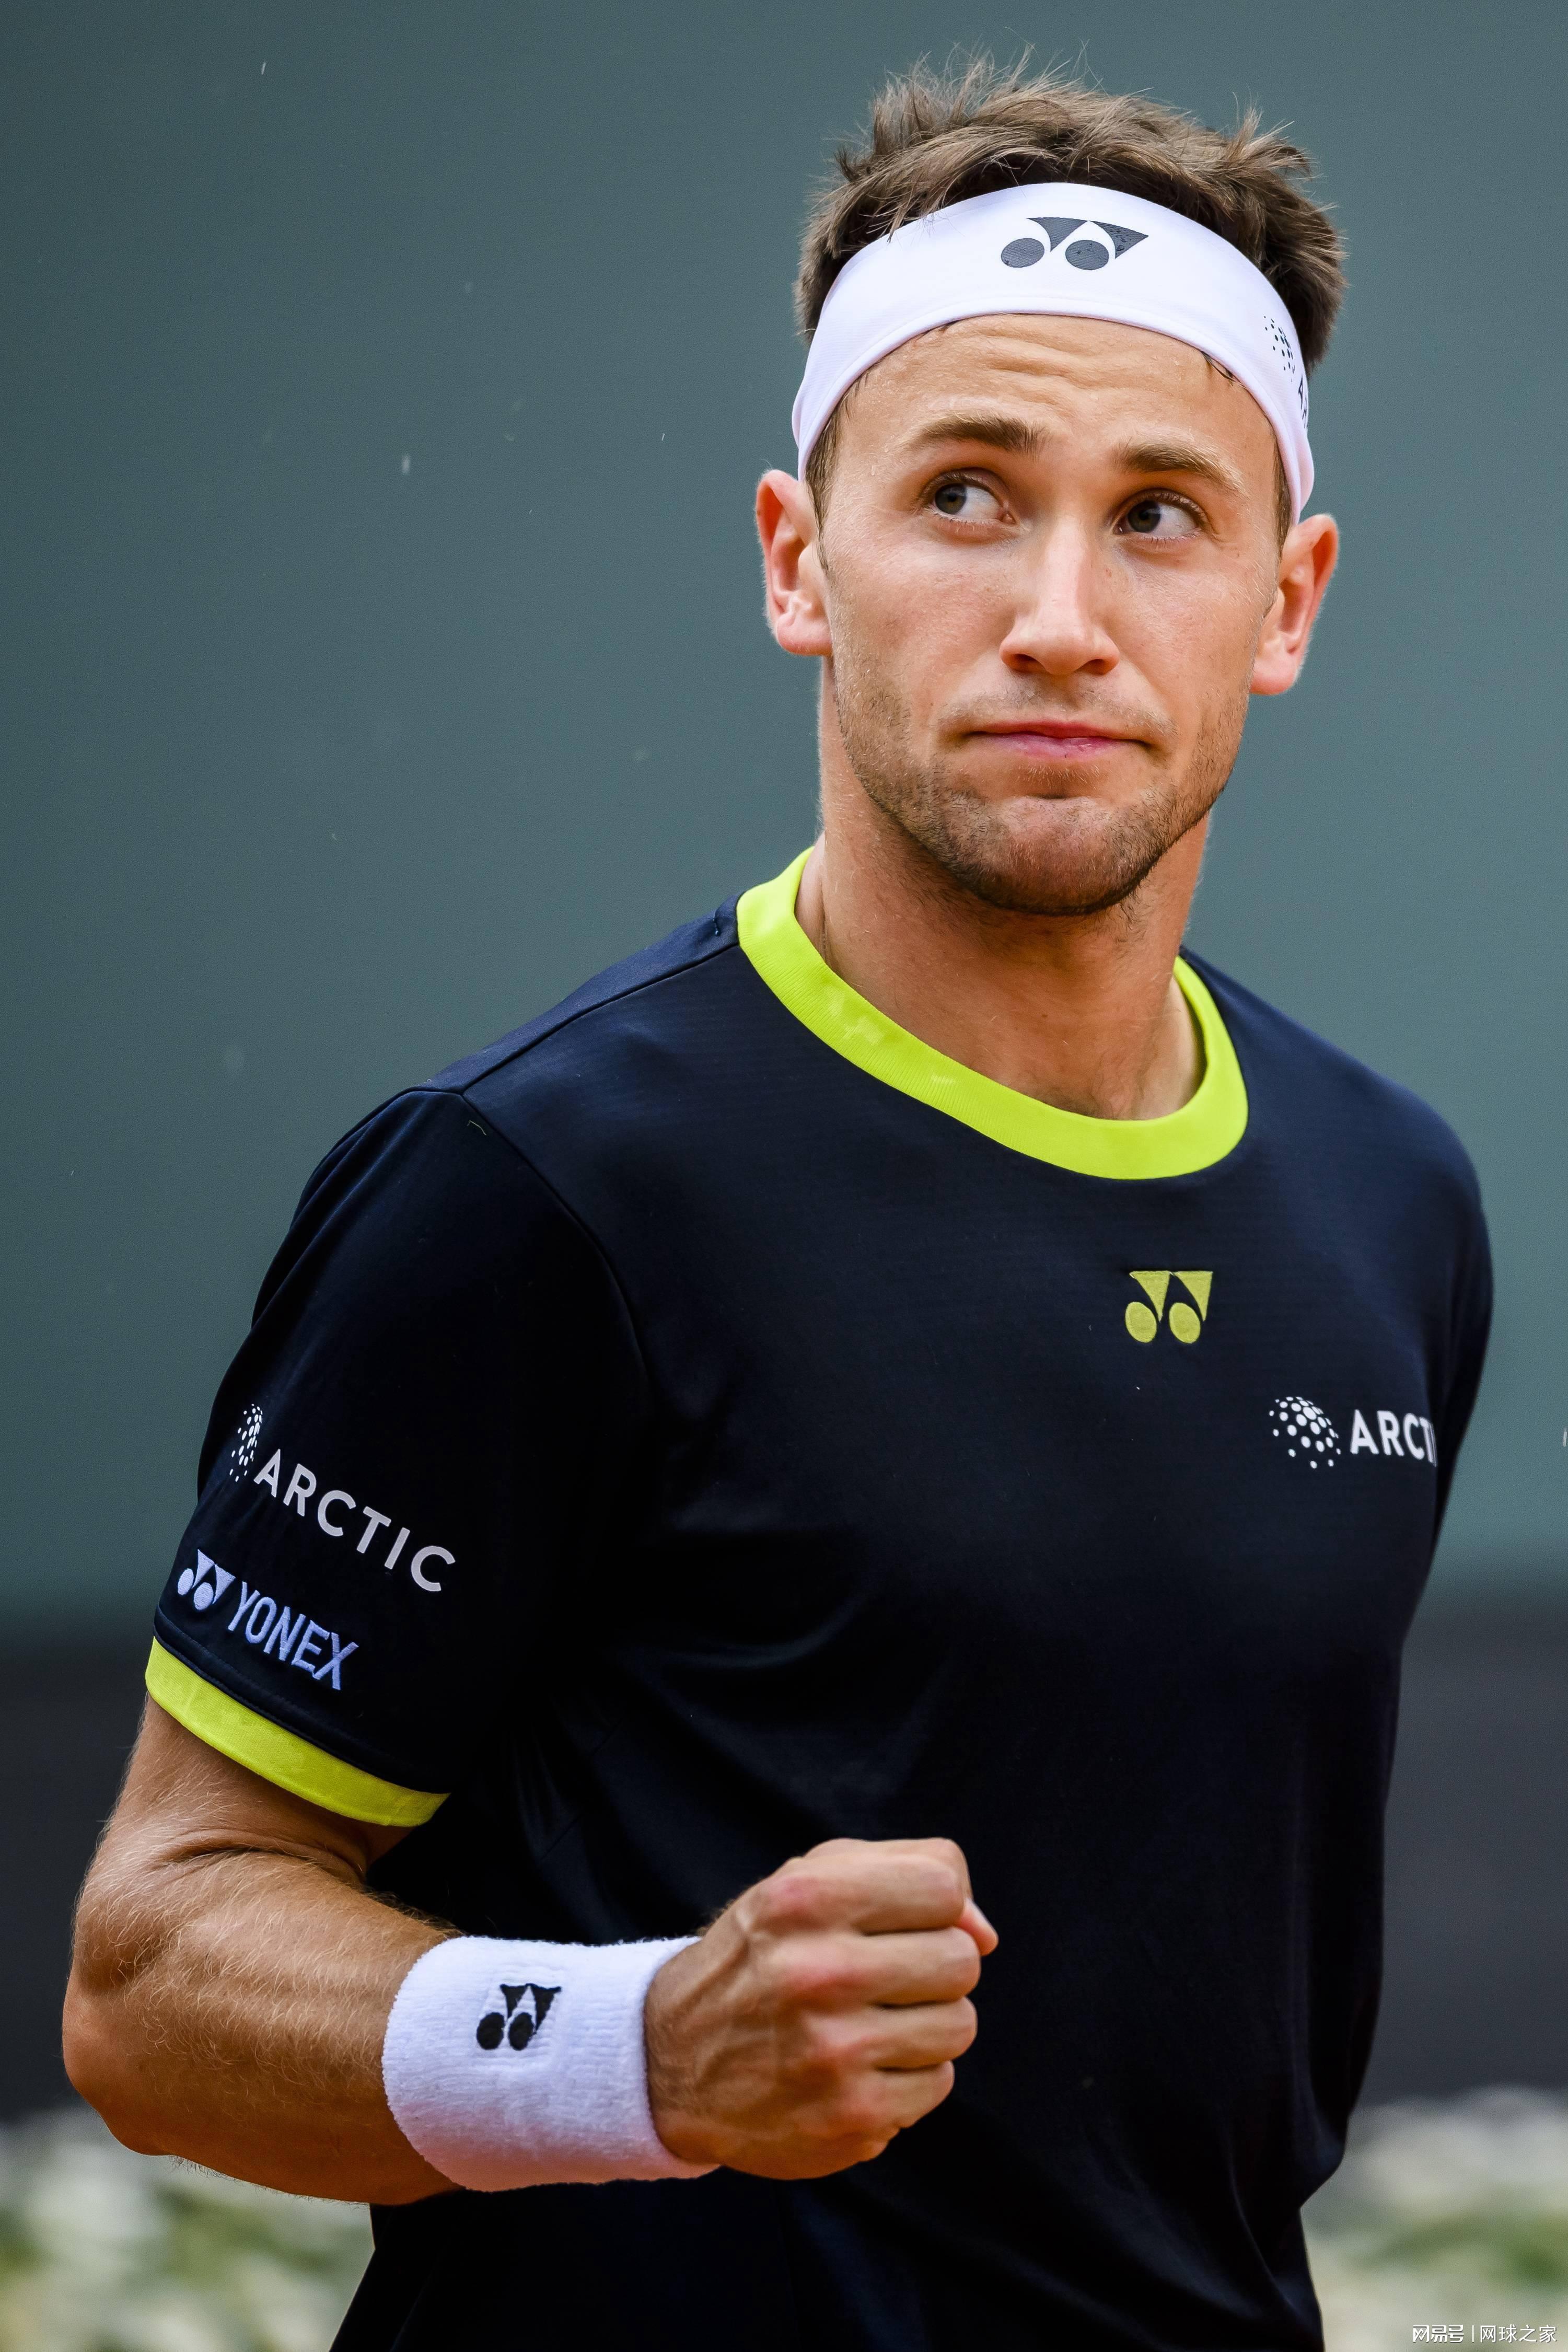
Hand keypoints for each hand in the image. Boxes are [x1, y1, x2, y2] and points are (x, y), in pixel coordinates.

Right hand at [643, 1836, 996, 2178]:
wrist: (672, 2060)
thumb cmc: (763, 1956)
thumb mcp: (810, 1881)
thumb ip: (908, 1871)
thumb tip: (986, 1932)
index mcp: (807, 1900)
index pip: (943, 1886)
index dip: (936, 1905)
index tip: (901, 1923)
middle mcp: (818, 1973)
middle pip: (960, 1959)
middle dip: (933, 1966)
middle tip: (882, 1978)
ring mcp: (835, 2053)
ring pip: (960, 2025)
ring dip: (927, 2024)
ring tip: (870, 2023)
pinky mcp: (850, 2118)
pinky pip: (938, 2085)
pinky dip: (910, 2077)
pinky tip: (859, 2068)